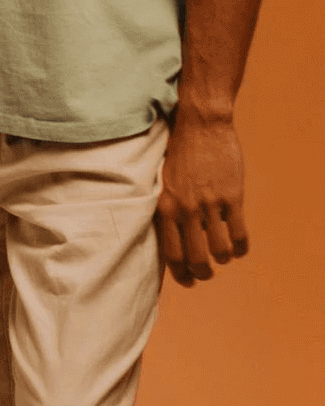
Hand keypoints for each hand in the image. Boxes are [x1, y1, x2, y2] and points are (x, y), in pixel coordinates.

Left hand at [156, 104, 248, 286]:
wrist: (201, 124)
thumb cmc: (180, 151)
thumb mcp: (163, 182)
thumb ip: (167, 208)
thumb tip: (171, 236)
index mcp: (165, 208)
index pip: (170, 254)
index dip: (181, 274)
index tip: (188, 280)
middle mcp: (185, 210)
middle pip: (196, 259)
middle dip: (203, 273)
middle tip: (207, 273)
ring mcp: (209, 204)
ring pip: (219, 250)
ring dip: (224, 258)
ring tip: (225, 255)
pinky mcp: (231, 197)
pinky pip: (239, 234)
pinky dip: (241, 247)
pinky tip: (240, 246)